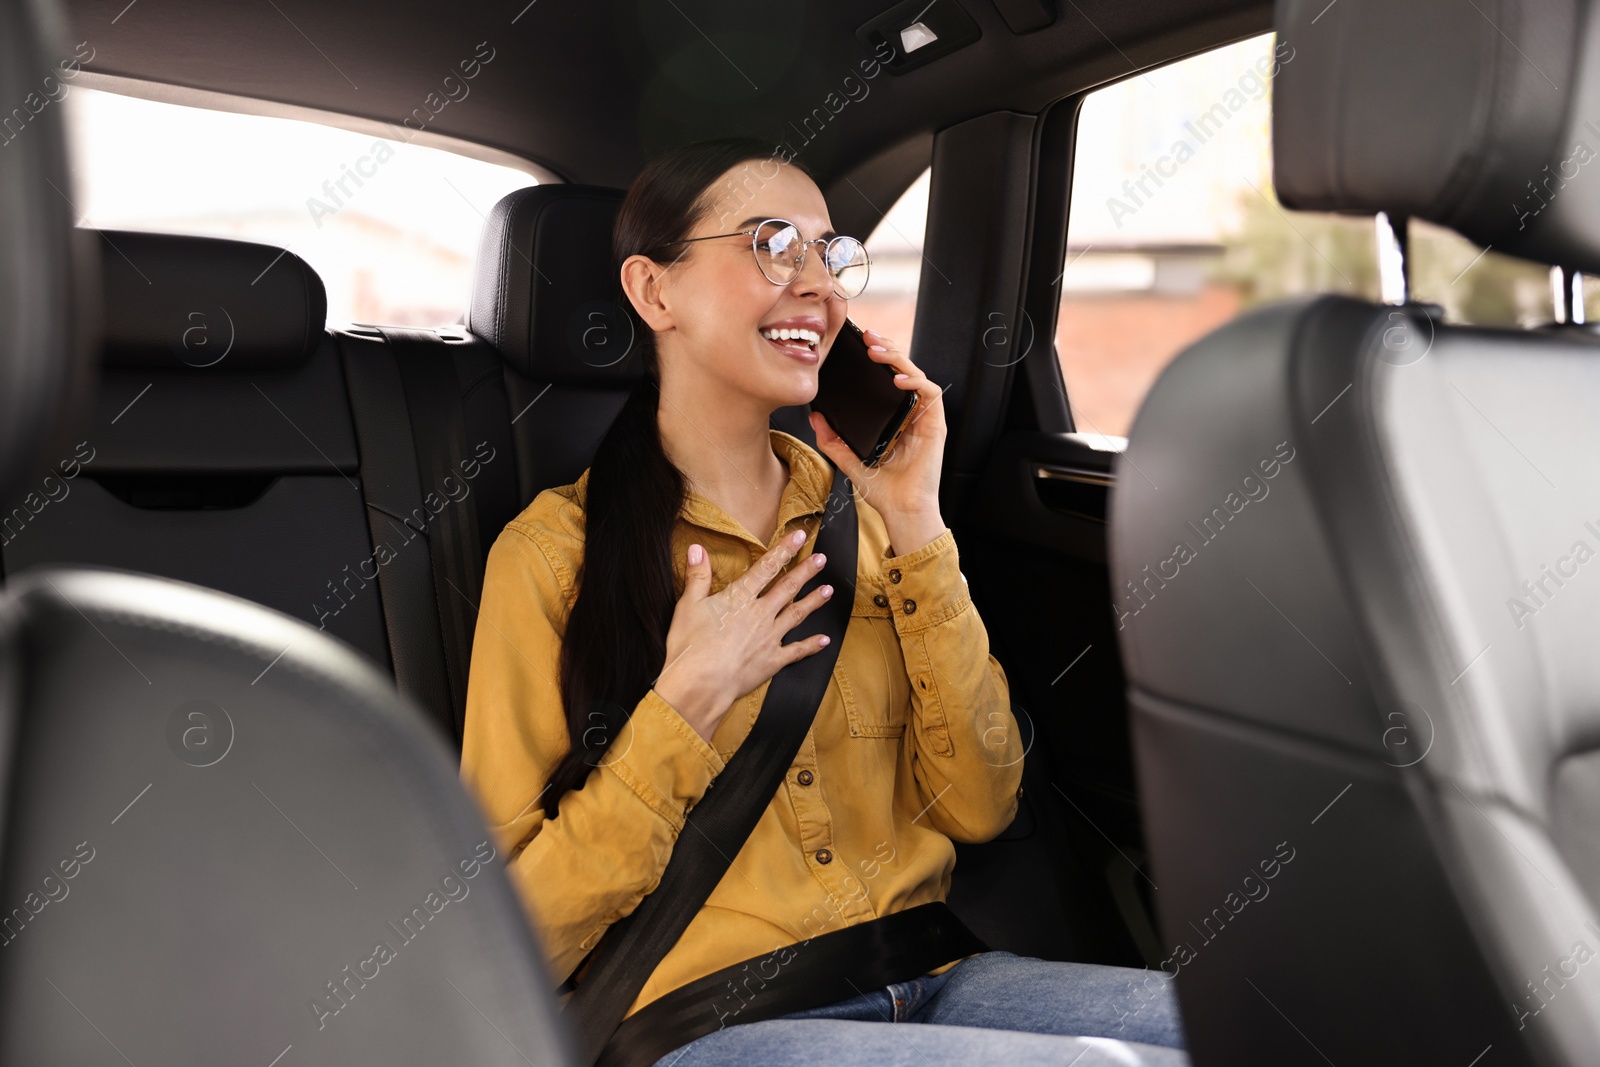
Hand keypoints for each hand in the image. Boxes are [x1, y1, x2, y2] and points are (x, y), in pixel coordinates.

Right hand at [654, 528, 835, 741]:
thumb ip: (697, 576)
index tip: (800, 536)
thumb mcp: (687, 606)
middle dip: (806, 571)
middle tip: (823, 559)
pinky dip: (811, 645)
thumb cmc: (690, 645)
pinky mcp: (772, 661)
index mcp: (740, 598)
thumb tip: (698, 548)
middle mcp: (760, 614)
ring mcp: (769, 638)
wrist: (699, 684)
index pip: (766, 568)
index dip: (784, 550)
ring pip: (797, 614)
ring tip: (829, 590)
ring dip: (814, 601)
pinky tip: (824, 639)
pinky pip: (796, 651)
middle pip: (788, 588)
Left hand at [809, 329, 947, 554]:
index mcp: (893, 417)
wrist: (901, 511)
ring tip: (877, 352)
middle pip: (902, 369)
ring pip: (917, 374)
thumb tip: (815, 417)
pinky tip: (898, 380)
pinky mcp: (936, 426)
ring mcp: (924, 418)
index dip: (876, 357)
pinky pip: (931, 394)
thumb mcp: (849, 460)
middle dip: (886, 347)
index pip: (887, 378)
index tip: (857, 344)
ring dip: (899, 358)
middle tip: (867, 336)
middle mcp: (910, 413)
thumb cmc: (882, 490)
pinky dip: (916, 382)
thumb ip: (832, 439)